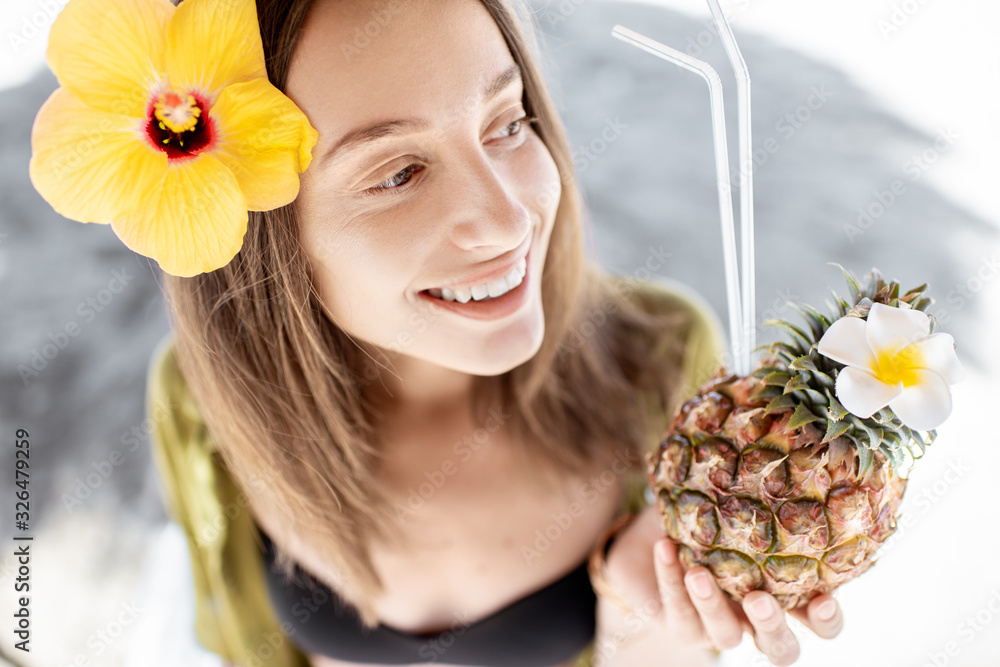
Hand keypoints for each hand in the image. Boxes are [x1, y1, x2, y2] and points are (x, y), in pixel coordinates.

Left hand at [598, 504, 843, 665]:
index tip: (824, 598)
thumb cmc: (708, 514)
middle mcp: (755, 616)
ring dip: (713, 605)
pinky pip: (676, 612)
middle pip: (781, 649)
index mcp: (786, 592)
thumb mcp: (736, 498)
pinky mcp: (679, 624)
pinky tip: (665, 548)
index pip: (820, 621)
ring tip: (698, 571)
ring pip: (726, 636)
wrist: (651, 540)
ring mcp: (718, 624)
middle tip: (759, 601)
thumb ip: (761, 482)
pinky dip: (670, 579)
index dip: (827, 619)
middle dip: (773, 628)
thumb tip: (781, 436)